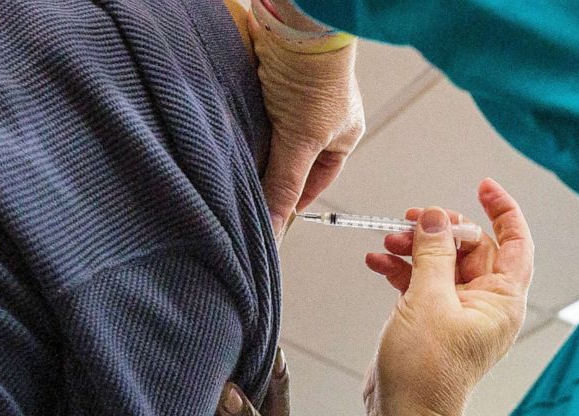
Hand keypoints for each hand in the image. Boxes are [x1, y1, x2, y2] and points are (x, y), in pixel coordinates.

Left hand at [246, 10, 365, 234]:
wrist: (296, 26)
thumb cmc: (316, 79)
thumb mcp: (302, 141)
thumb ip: (285, 184)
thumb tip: (275, 226)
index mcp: (344, 135)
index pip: (317, 179)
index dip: (294, 198)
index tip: (272, 215)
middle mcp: (323, 118)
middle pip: (293, 158)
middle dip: (273, 171)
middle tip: (250, 190)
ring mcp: (298, 99)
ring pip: (274, 137)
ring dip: (258, 148)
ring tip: (240, 160)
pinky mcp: (274, 82)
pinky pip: (259, 113)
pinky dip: (248, 125)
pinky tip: (235, 132)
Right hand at [363, 178, 533, 415]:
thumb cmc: (425, 372)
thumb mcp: (429, 301)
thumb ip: (433, 253)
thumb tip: (436, 218)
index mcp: (502, 300)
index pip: (515, 241)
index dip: (502, 210)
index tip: (482, 186)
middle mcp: (485, 304)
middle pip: (471, 247)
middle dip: (439, 229)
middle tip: (412, 220)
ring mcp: (458, 313)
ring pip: (441, 262)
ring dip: (414, 247)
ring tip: (387, 242)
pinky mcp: (432, 320)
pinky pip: (422, 282)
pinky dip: (401, 269)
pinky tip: (377, 262)